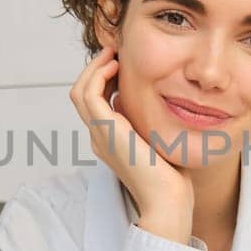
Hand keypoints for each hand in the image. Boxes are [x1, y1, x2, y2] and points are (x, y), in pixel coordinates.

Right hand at [70, 45, 193, 242]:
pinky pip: (88, 94)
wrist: (167, 199)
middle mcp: (99, 136)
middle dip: (96, 68)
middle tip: (115, 51)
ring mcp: (99, 134)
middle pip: (82, 93)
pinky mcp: (105, 130)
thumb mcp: (158, 140)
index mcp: (109, 140)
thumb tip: (149, 100)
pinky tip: (115, 67)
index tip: (122, 63)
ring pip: (80, 91)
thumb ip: (149, 121)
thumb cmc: (171, 177)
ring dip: (94, 67)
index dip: (104, 79)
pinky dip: (97, 75)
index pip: (95, 102)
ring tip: (114, 54)